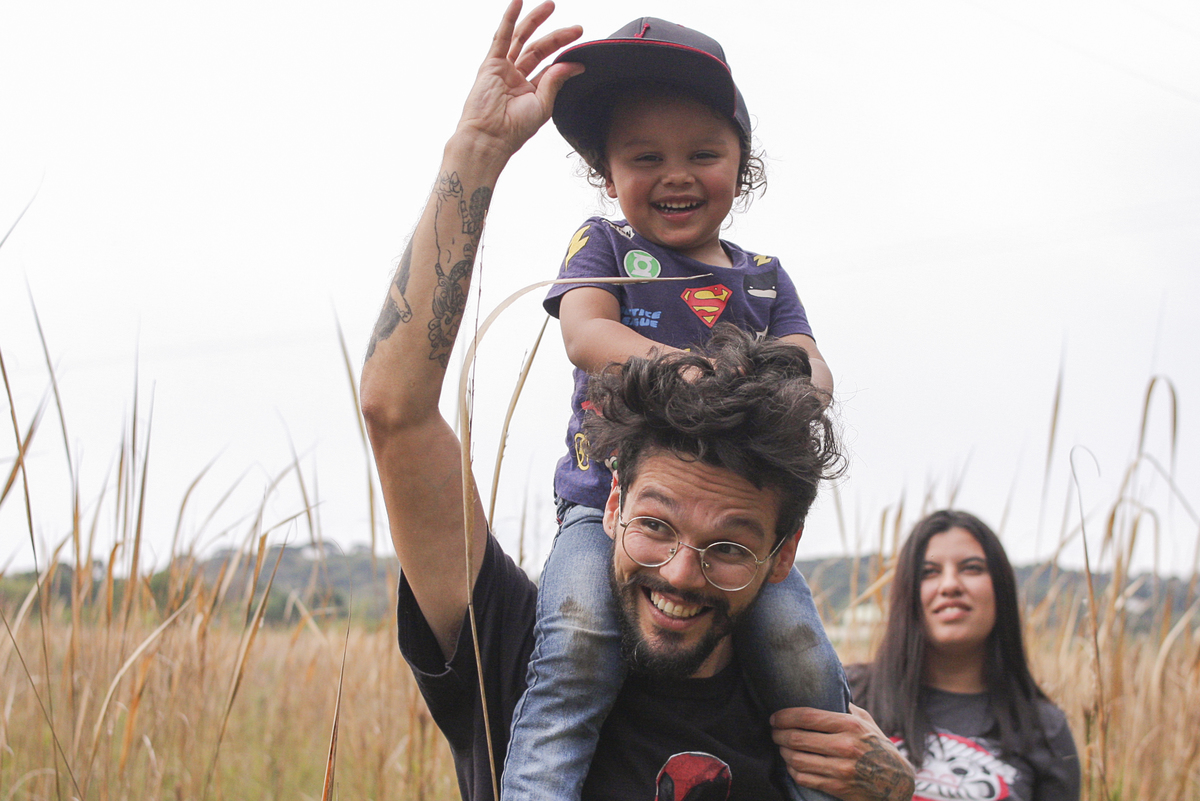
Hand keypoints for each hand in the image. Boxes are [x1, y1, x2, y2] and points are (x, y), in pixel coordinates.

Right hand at [454, 0, 584, 159]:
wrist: (490, 137)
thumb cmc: (513, 130)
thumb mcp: (542, 105)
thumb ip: (555, 81)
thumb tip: (573, 65)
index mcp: (530, 91)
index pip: (550, 68)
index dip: (565, 59)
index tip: (581, 55)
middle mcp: (516, 78)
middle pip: (539, 49)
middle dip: (558, 37)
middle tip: (577, 28)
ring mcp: (503, 69)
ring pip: (522, 39)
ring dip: (535, 20)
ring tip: (550, 6)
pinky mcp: (490, 64)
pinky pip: (501, 37)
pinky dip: (509, 19)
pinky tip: (517, 4)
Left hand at [770, 705, 914, 800]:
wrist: (897, 782)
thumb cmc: (878, 746)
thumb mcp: (866, 721)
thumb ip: (844, 707)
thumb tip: (822, 689)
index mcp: (850, 725)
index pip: (807, 717)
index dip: (784, 716)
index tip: (774, 717)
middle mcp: (845, 746)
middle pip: (797, 738)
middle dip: (778, 734)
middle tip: (773, 732)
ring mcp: (841, 769)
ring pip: (797, 759)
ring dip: (783, 752)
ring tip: (781, 746)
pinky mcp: (838, 787)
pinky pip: (804, 778)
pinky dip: (792, 770)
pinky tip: (791, 764)